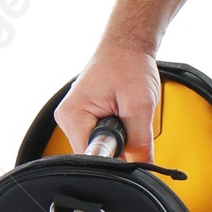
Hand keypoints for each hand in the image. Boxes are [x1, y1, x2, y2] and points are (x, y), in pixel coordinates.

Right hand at [55, 42, 161, 163]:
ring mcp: (76, 119)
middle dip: (119, 146)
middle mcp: (69, 120)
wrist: (128, 44)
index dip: (115, 158)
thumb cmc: (129, 63)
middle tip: (130, 120)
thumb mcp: (139, 105)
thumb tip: (143, 167)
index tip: (131, 148)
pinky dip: (118, 131)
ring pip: (102, 147)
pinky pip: (103, 136)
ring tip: (125, 112)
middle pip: (96, 155)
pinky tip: (123, 114)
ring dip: (120, 137)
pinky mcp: (86, 118)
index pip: (91, 158)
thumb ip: (140, 141)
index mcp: (73, 117)